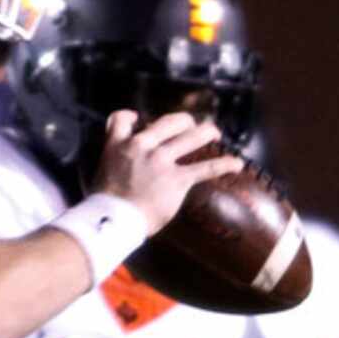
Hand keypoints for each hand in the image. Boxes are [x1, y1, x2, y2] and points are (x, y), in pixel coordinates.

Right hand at [92, 109, 243, 232]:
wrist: (111, 221)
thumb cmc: (103, 204)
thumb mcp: (101, 173)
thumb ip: (114, 162)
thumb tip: (124, 167)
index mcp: (118, 146)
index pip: (122, 118)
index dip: (131, 117)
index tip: (138, 120)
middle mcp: (141, 147)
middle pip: (169, 121)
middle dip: (183, 122)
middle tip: (189, 127)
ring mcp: (160, 161)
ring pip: (193, 136)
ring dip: (208, 132)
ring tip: (215, 134)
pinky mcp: (177, 179)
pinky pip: (207, 168)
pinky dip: (225, 165)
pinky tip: (237, 165)